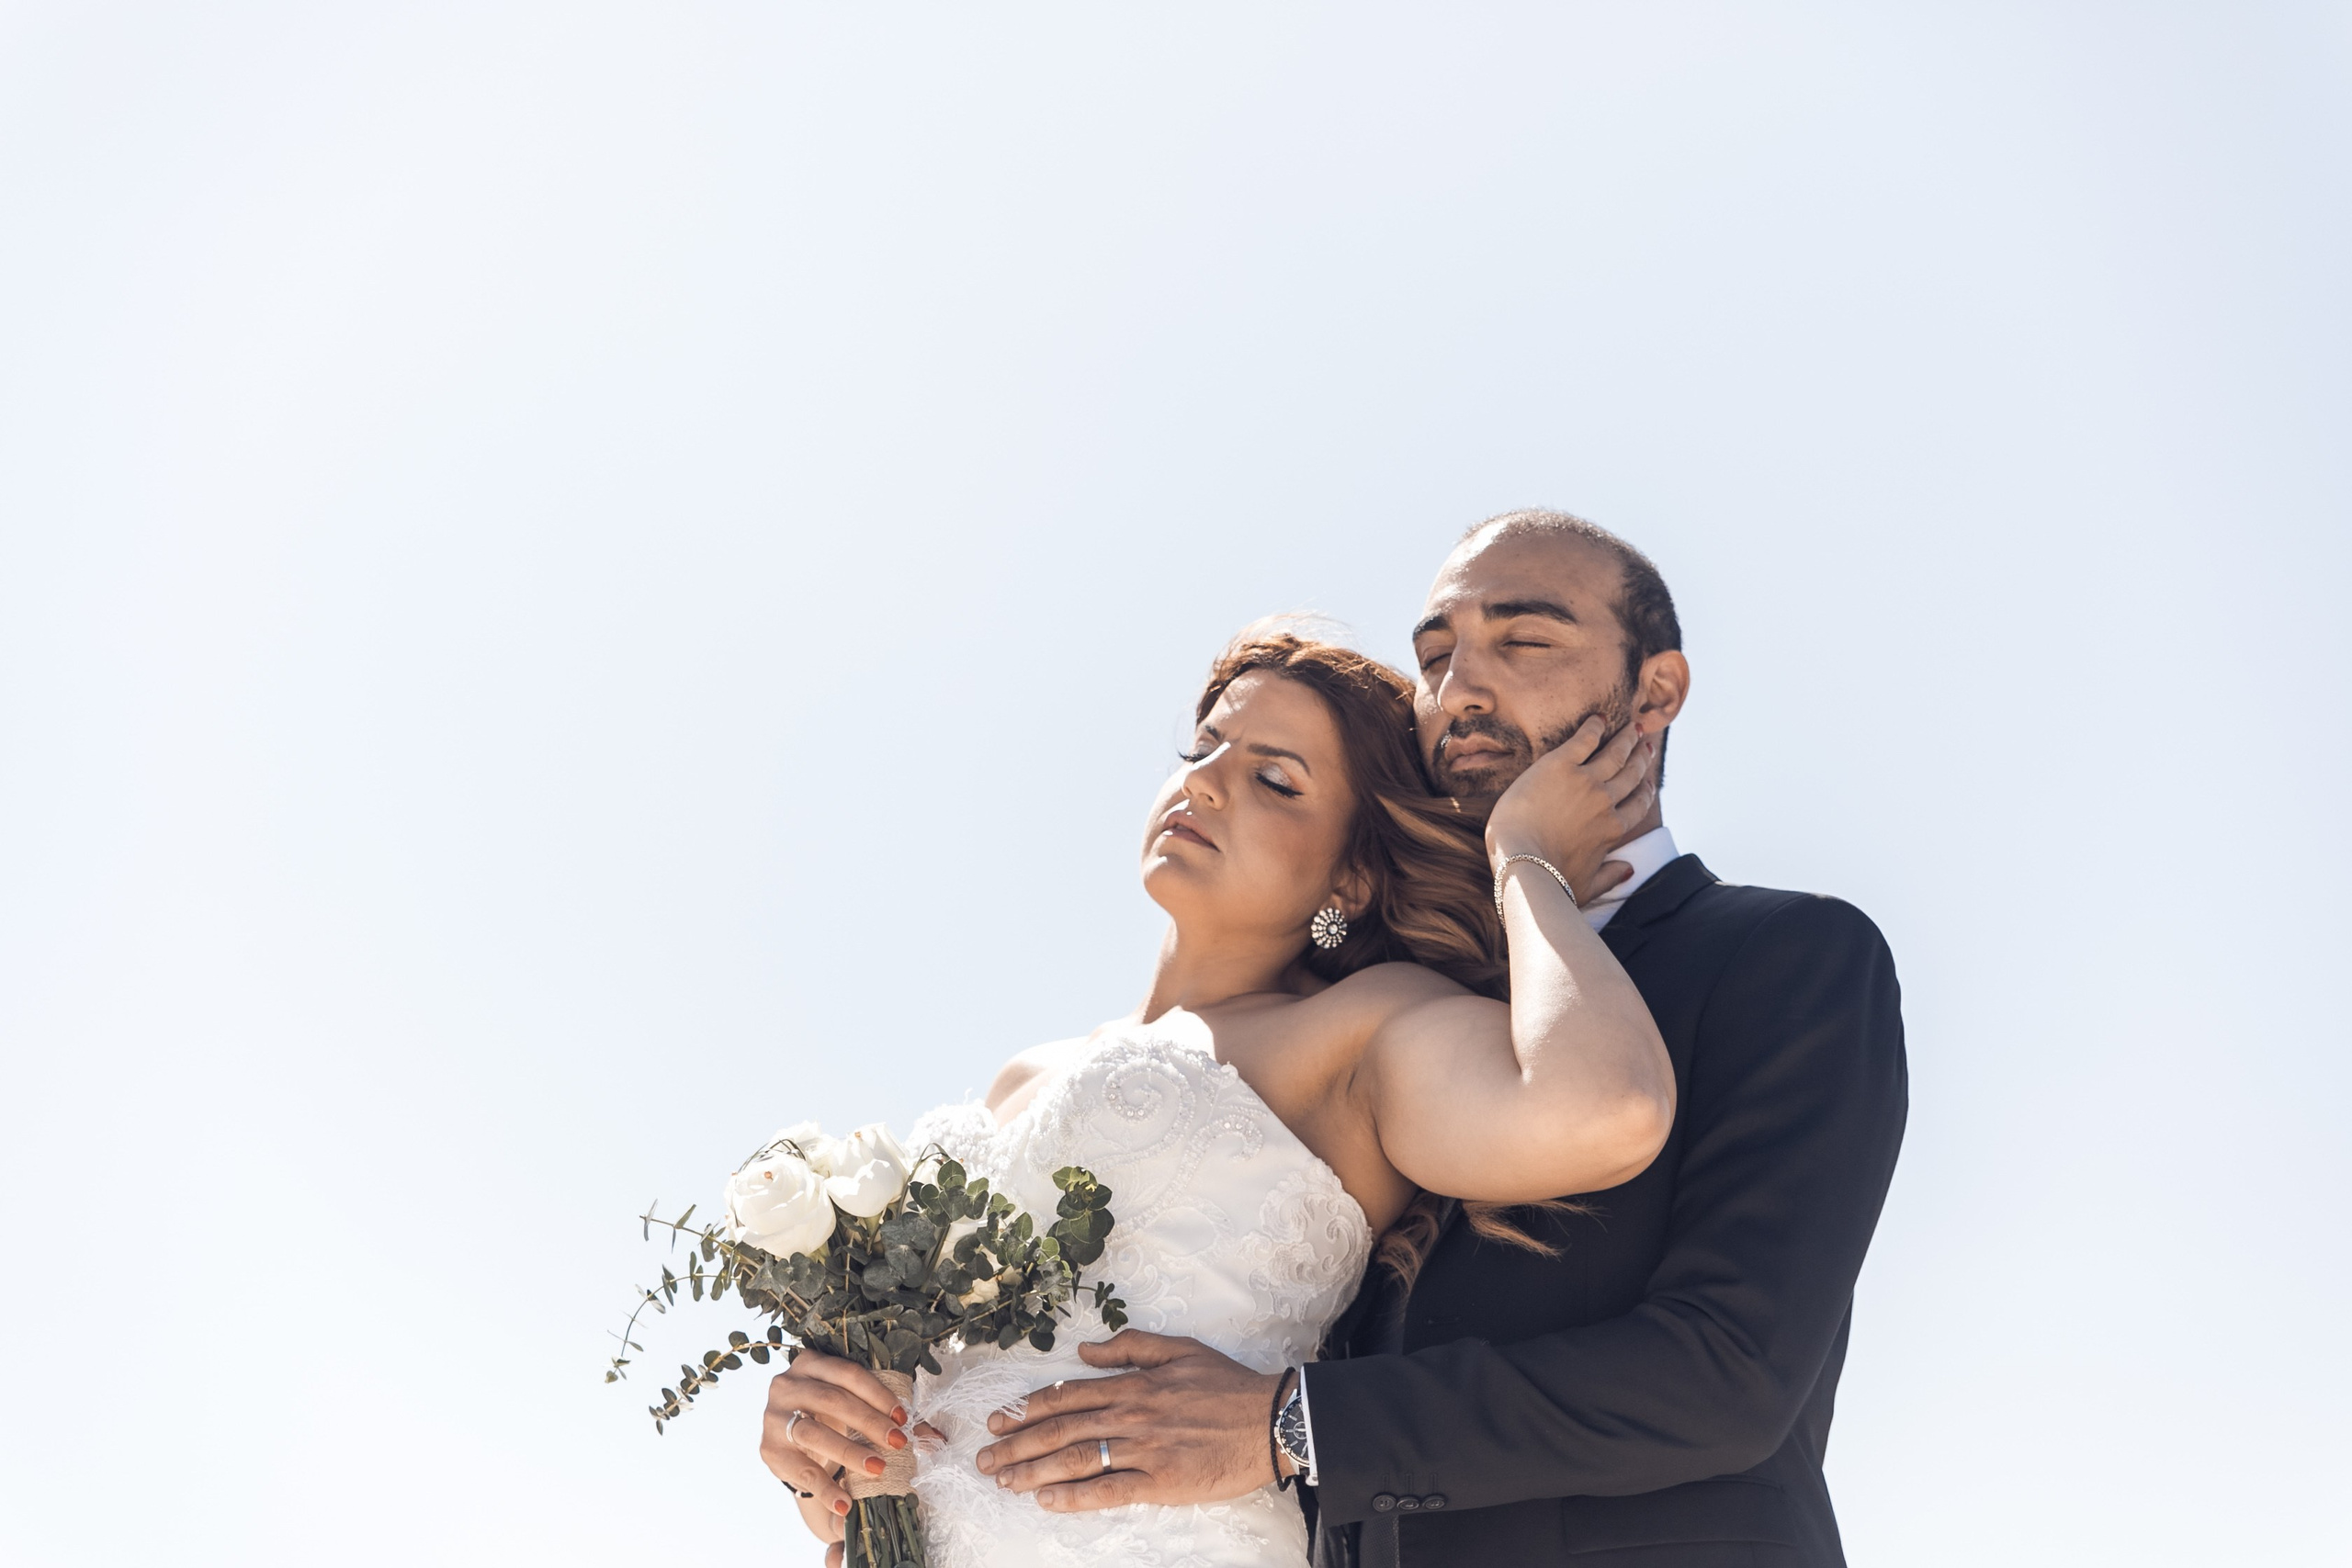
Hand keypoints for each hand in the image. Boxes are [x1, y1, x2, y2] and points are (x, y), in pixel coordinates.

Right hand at [758, 1350, 933, 1541]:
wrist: (792, 1444)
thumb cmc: (830, 1417)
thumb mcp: (854, 1408)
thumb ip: (890, 1417)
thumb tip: (938, 1438)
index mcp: (812, 1363)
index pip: (849, 1373)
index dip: (878, 1395)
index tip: (902, 1419)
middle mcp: (787, 1384)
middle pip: (832, 1400)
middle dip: (868, 1422)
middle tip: (897, 1444)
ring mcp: (774, 1416)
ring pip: (813, 1432)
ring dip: (849, 1452)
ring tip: (878, 1469)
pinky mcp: (768, 1449)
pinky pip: (801, 1470)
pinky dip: (826, 1489)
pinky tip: (845, 1503)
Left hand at [973, 1330, 1282, 1510]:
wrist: (1271, 1419)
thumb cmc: (1227, 1385)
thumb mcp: (1180, 1349)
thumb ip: (1131, 1347)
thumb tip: (1085, 1352)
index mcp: (1134, 1384)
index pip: (1068, 1396)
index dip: (1027, 1410)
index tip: (997, 1421)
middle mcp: (1133, 1415)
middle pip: (1062, 1430)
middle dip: (1018, 1445)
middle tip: (985, 1459)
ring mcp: (1145, 1449)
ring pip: (1078, 1459)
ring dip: (1035, 1471)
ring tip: (1004, 1481)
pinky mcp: (1161, 1481)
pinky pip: (1110, 1490)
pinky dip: (1076, 1496)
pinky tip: (1047, 1500)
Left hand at [1484, 715, 1655, 904]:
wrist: (1521, 861)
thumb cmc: (1549, 881)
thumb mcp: (1586, 887)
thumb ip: (1610, 877)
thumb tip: (1628, 869)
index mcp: (1613, 830)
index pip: (1637, 805)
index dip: (1645, 789)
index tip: (1648, 780)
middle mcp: (1606, 802)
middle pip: (1630, 774)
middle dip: (1640, 758)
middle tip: (1646, 744)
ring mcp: (1585, 781)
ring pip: (1615, 753)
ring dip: (1626, 738)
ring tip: (1634, 728)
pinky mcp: (1560, 765)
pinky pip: (1584, 739)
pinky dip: (1594, 727)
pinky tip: (1599, 719)